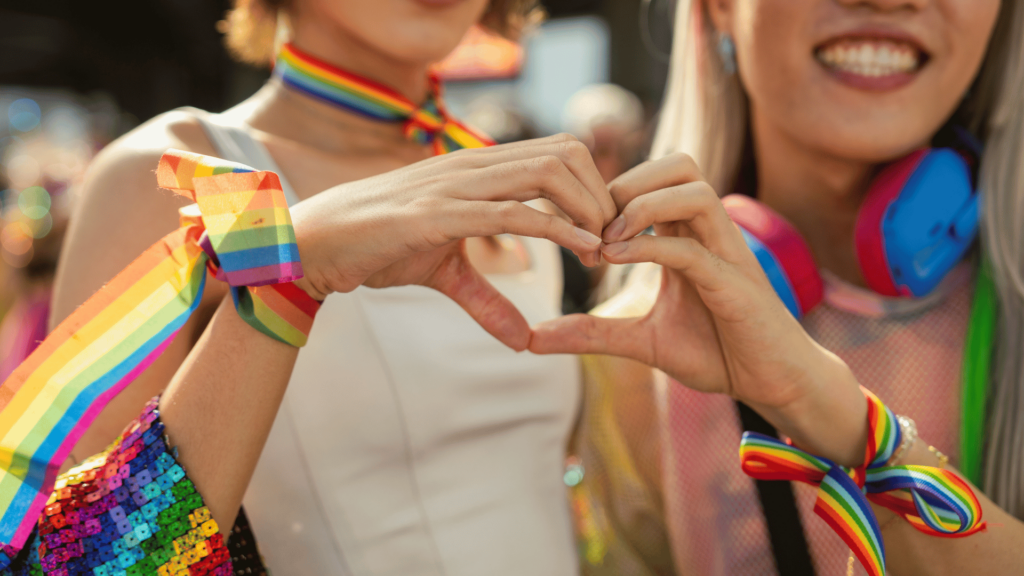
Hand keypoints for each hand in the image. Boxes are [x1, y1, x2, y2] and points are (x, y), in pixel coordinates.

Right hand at [290, 134, 615, 350]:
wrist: (312, 243)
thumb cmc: (375, 246)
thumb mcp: (443, 274)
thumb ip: (487, 299)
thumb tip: (524, 341)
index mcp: (475, 169)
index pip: (556, 152)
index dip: (592, 185)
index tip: (605, 230)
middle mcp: (470, 166)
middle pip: (565, 153)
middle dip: (601, 194)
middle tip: (614, 240)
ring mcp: (454, 185)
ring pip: (546, 172)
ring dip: (587, 209)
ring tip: (602, 247)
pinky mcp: (438, 213)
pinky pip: (512, 212)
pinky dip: (556, 229)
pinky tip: (582, 248)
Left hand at [529, 154, 865, 460]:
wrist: (773, 384)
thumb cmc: (718, 352)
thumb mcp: (640, 342)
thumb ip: (591, 333)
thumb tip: (533, 338)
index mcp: (689, 235)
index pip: (654, 181)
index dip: (610, 192)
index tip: (573, 226)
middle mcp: (710, 233)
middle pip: (678, 164)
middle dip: (627, 182)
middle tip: (590, 222)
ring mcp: (727, 253)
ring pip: (693, 189)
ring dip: (641, 205)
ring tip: (604, 240)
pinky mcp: (736, 283)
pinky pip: (694, 247)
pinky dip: (651, 247)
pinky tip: (614, 261)